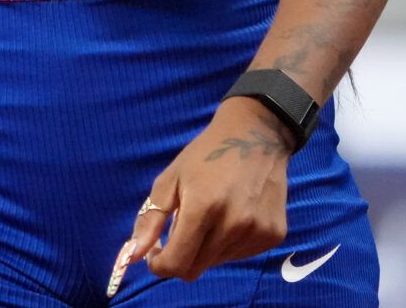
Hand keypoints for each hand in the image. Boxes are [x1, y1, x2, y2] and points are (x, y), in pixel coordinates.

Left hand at [112, 97, 294, 289]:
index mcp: (203, 208)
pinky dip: (228, 244)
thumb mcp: (171, 179)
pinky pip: (240, 255)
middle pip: (195, 269)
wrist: (257, 135)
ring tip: (210, 216)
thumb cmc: (206, 155)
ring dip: (205, 249)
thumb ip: (150, 220)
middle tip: (181, 230)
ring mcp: (257, 231)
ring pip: (217, 262)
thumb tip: (131, 257)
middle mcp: (233, 225)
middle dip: (180, 256)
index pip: (177, 264)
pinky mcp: (274, 234)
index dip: (159, 265)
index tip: (156, 253)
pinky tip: (232, 216)